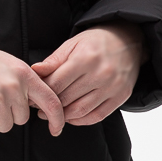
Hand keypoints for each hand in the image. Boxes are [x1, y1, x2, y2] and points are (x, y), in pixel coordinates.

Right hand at [0, 42, 64, 135]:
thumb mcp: (5, 62)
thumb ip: (24, 79)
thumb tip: (39, 101)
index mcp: (23, 72)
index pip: (50, 100)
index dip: (58, 118)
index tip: (57, 129)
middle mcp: (13, 86)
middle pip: (23, 118)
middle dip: (10, 113)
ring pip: (6, 125)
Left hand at [30, 24, 147, 125]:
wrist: (128, 40)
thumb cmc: (96, 41)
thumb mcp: (73, 44)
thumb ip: (54, 60)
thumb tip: (35, 72)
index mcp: (85, 58)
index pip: (56, 83)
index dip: (41, 93)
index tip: (33, 97)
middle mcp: (101, 74)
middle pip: (67, 98)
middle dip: (49, 105)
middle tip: (39, 107)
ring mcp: (113, 87)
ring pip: (80, 111)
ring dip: (62, 116)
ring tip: (52, 114)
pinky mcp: (121, 97)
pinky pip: (97, 116)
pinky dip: (80, 120)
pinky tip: (70, 117)